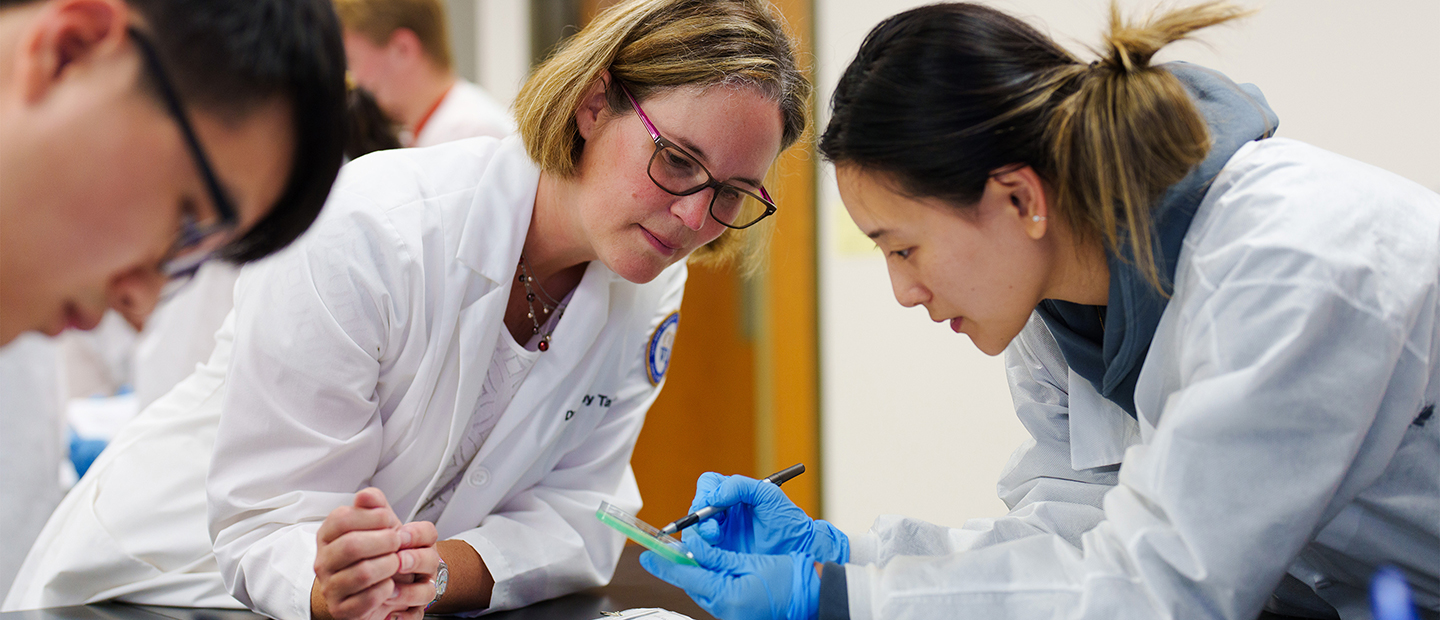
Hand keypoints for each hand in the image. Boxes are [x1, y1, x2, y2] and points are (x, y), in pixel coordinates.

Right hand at [312, 488, 439, 619]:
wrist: (377, 585)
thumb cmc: (377, 552)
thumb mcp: (377, 523)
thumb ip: (373, 504)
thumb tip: (366, 495)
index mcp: (327, 536)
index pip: (342, 518)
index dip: (372, 517)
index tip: (388, 520)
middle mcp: (323, 561)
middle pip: (352, 545)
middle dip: (384, 541)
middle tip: (397, 542)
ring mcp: (330, 587)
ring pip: (362, 573)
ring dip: (388, 565)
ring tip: (395, 563)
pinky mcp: (341, 609)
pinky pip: (367, 598)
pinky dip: (386, 589)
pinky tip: (389, 583)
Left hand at [640, 535, 818, 619]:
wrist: (814, 598)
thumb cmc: (789, 579)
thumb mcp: (750, 563)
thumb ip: (717, 557)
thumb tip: (692, 547)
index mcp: (727, 596)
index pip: (687, 576)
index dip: (665, 563)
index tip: (646, 554)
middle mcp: (725, 610)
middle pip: (691, 584)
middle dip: (679, 566)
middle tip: (664, 549)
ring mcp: (730, 615)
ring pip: (701, 589)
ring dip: (693, 572)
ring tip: (684, 555)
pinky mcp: (735, 613)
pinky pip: (714, 595)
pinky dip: (708, 580)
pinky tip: (707, 568)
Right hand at [689, 473, 848, 563]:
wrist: (798, 552)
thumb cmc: (788, 522)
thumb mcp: (768, 496)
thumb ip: (741, 487)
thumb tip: (715, 495)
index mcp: (734, 495)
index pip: (709, 485)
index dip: (704, 493)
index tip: (709, 503)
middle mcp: (724, 513)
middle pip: (698, 508)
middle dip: (700, 517)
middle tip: (712, 529)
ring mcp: (721, 533)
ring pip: (696, 529)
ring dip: (700, 533)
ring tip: (715, 539)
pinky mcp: (720, 553)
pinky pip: (701, 549)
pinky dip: (699, 549)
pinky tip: (709, 552)